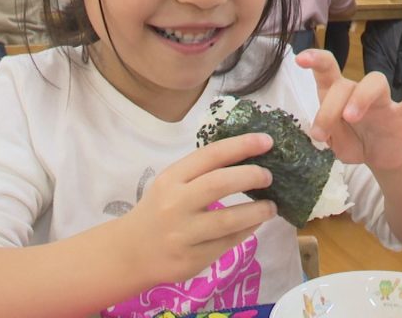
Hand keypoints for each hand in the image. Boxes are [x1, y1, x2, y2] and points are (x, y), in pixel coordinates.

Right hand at [124, 133, 276, 283]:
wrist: (131, 252)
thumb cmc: (158, 210)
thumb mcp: (170, 185)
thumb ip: (201, 174)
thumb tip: (247, 160)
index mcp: (171, 178)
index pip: (210, 155)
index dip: (241, 145)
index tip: (267, 141)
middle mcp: (175, 204)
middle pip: (219, 184)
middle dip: (251, 176)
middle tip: (268, 176)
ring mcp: (183, 234)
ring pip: (228, 220)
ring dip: (257, 211)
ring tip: (271, 207)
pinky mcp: (191, 258)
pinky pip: (227, 243)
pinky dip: (246, 231)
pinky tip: (254, 223)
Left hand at [296, 49, 401, 170]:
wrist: (380, 157)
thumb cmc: (354, 140)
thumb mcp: (336, 143)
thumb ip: (330, 133)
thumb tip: (324, 130)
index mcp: (337, 93)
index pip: (326, 69)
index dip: (314, 60)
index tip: (300, 59)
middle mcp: (359, 92)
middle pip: (344, 85)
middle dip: (328, 109)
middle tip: (319, 135)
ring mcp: (383, 103)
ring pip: (376, 84)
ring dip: (361, 98)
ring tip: (351, 117)